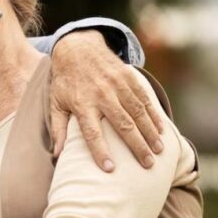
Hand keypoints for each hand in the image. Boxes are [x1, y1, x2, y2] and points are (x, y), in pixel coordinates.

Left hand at [50, 30, 164, 170]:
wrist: (77, 48)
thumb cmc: (65, 82)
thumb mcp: (56, 103)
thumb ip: (58, 129)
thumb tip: (57, 155)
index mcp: (82, 104)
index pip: (91, 132)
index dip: (100, 151)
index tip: (110, 169)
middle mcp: (101, 95)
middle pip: (122, 125)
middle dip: (136, 146)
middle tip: (148, 164)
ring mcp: (117, 84)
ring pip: (138, 112)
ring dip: (150, 133)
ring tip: (159, 150)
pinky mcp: (128, 77)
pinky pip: (144, 98)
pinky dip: (154, 115)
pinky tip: (161, 130)